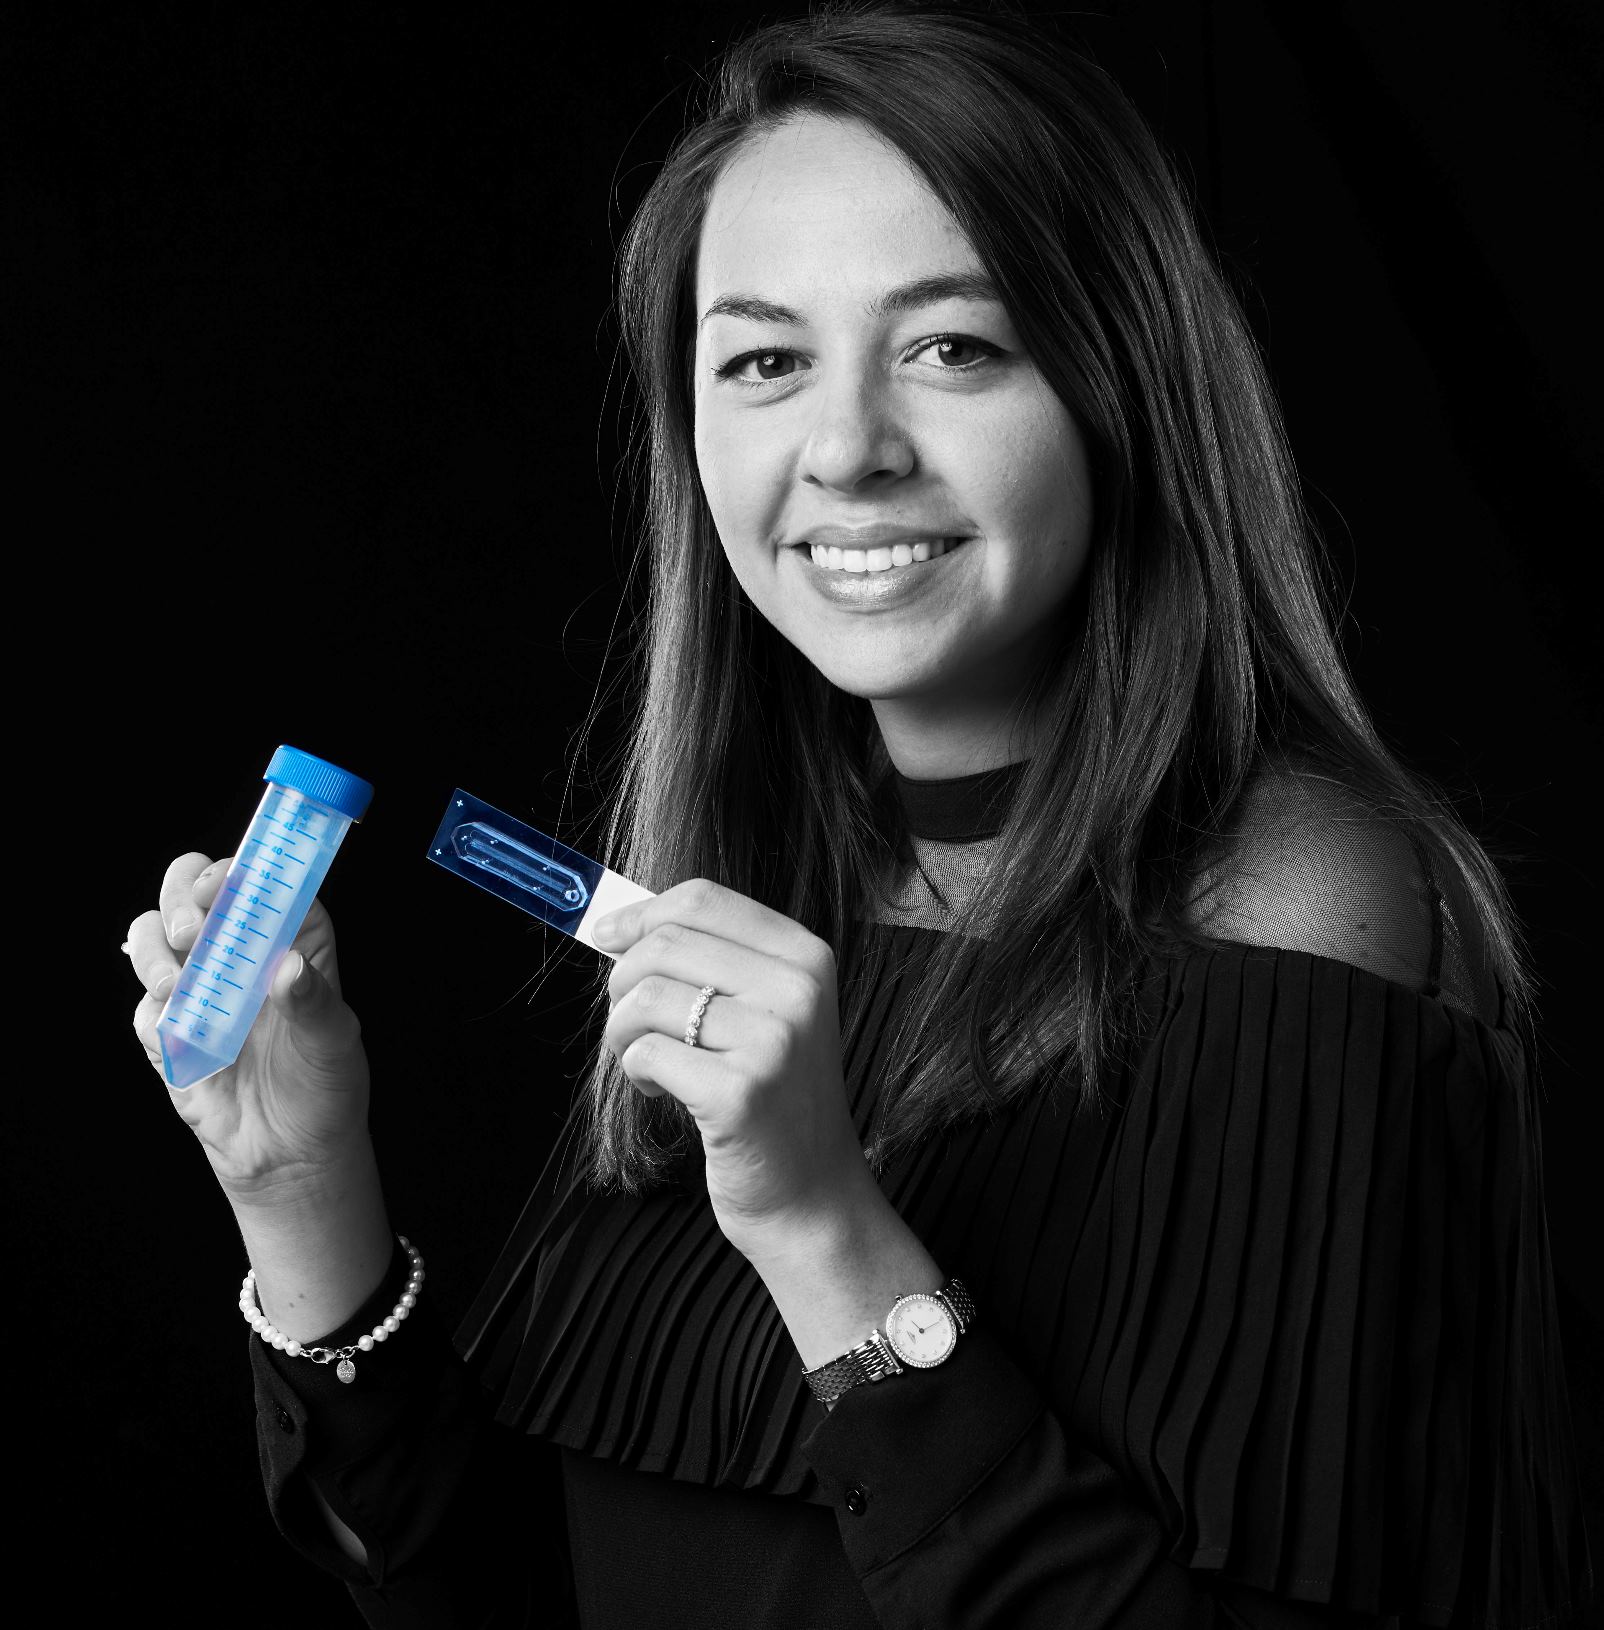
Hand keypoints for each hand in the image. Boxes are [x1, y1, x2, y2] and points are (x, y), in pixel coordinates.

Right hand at [126, 851, 371, 1200]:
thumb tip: (288, 967)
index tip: (220, 888)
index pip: (260, 882)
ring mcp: (200, 989)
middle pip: (194, 893)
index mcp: (292, 941)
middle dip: (179, 899)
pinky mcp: (169, 1031)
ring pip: (154, 938)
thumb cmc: (327, 1088)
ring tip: (176, 985)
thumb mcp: (334, 1042)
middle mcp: (241, 955)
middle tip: (189, 932)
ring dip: (154, 953)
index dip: (237, 873)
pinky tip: (178, 1036)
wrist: (291, 1157)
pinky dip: (153, 1015)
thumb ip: (313, 1003)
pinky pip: (144, 1009)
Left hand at [595, 879, 869, 1255]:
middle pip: (667, 943)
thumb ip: (712, 961)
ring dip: (623, 1031)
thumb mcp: (768, 1013)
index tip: (609, 937)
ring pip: (648, 997)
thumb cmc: (776, 1100)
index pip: (703, 898)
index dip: (642, 915)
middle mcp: (797, 989)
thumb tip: (620, 926)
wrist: (812, 1196)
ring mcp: (773, 1041)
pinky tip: (660, 1090)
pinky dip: (636, 1071)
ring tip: (644, 1060)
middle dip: (624, 980)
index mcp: (805, 957)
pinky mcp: (739, 1093)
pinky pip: (646, 1053)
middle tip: (628, 1020)